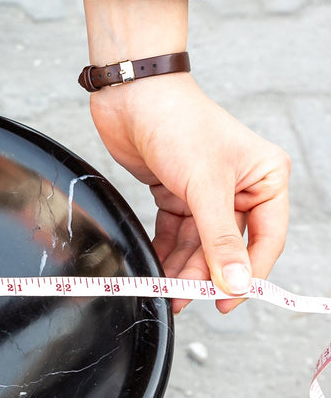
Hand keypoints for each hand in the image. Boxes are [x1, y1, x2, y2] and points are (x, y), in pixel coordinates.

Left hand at [88, 72, 289, 313]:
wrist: (131, 96)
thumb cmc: (179, 123)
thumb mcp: (204, 186)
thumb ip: (219, 239)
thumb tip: (237, 282)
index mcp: (266, 179)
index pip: (265, 239)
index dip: (247, 274)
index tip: (226, 301)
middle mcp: (241, 187)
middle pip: (228, 246)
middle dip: (206, 274)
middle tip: (186, 298)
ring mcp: (207, 191)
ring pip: (199, 243)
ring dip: (183, 268)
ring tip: (167, 291)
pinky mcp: (176, 192)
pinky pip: (176, 233)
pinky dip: (166, 251)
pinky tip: (157, 269)